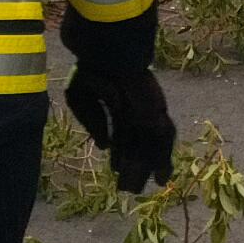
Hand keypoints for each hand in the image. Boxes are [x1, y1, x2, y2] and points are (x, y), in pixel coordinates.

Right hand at [64, 63, 176, 193]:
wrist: (110, 55)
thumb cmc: (91, 71)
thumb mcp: (79, 98)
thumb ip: (92, 123)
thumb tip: (105, 147)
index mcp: (116, 105)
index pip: (120, 134)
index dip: (119, 154)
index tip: (117, 171)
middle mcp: (133, 111)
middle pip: (136, 144)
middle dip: (135, 165)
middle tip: (133, 187)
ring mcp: (146, 113)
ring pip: (150, 146)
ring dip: (150, 166)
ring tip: (148, 187)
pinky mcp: (157, 114)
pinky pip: (164, 141)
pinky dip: (164, 159)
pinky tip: (162, 178)